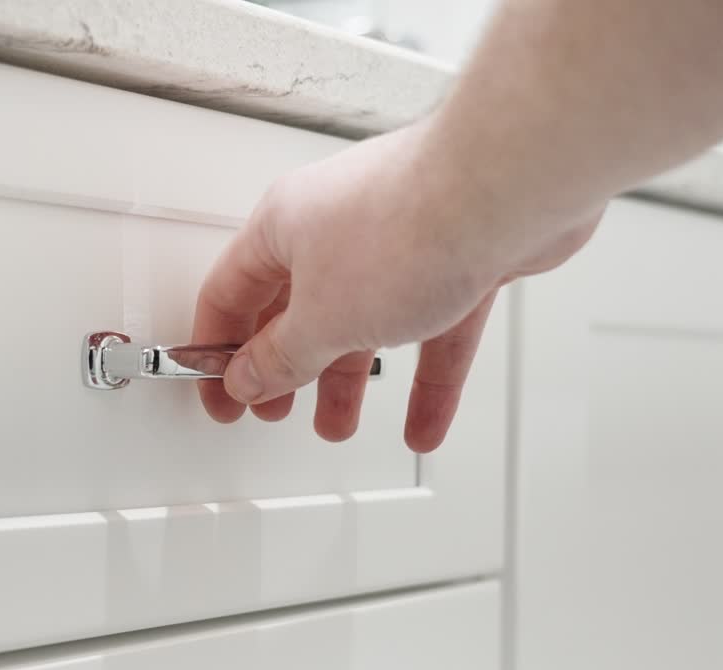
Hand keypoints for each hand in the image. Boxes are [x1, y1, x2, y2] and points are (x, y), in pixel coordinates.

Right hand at [192, 120, 602, 447]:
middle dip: (285, 368)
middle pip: (296, 309)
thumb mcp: (322, 319)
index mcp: (283, 226)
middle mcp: (336, 226)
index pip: (229, 292)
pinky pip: (431, 332)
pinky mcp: (455, 259)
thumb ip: (281, 358)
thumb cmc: (408, 225)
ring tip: (339, 425)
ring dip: (347, 380)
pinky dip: (424, 383)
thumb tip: (249, 378)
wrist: (506, 191)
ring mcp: (398, 241)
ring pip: (363, 323)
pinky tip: (421, 425)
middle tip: (274, 408)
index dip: (216, 352)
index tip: (220, 398)